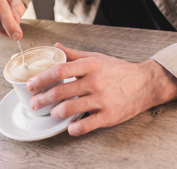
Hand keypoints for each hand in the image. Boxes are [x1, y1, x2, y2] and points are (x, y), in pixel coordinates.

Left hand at [27, 43, 176, 135]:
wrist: (145, 83)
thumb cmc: (119, 69)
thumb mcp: (96, 57)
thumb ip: (74, 54)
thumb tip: (56, 47)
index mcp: (91, 65)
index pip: (60, 69)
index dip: (42, 78)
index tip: (31, 84)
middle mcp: (95, 81)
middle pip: (61, 90)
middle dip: (43, 98)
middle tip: (34, 103)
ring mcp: (102, 99)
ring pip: (71, 108)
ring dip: (56, 113)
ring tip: (51, 113)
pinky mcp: (109, 116)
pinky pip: (86, 125)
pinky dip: (74, 128)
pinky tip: (69, 127)